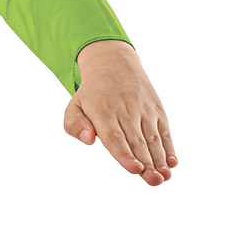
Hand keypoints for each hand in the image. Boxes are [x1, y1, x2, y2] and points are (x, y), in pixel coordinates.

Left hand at [64, 39, 177, 185]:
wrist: (115, 64)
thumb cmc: (92, 95)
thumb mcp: (74, 106)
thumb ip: (74, 125)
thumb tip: (89, 140)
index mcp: (104, 114)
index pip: (115, 138)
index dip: (125, 155)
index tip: (135, 169)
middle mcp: (126, 112)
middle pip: (137, 142)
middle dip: (147, 163)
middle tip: (154, 181)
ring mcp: (144, 111)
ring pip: (153, 139)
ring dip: (160, 160)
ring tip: (165, 177)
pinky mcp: (157, 111)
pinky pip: (164, 131)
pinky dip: (169, 147)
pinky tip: (172, 162)